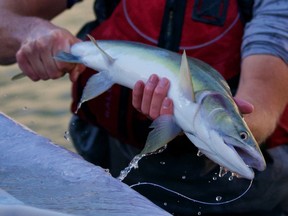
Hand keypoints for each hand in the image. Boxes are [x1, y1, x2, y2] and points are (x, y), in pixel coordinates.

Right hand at [16, 23, 84, 81]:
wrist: (36, 30)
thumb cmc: (59, 40)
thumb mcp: (73, 46)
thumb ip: (79, 63)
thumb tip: (73, 78)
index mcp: (58, 38)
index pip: (64, 64)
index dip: (68, 67)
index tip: (67, 63)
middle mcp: (42, 43)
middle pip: (54, 73)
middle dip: (59, 72)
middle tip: (58, 64)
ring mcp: (29, 49)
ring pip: (43, 76)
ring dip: (49, 74)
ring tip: (50, 63)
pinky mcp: (20, 55)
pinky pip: (33, 76)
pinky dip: (38, 75)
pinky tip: (40, 65)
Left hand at [132, 74, 253, 120]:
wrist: (191, 94)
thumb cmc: (205, 100)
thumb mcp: (217, 101)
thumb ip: (231, 105)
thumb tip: (250, 109)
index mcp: (179, 122)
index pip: (168, 123)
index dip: (166, 113)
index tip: (170, 101)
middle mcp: (165, 119)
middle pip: (153, 113)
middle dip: (156, 97)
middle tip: (163, 80)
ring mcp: (153, 112)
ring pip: (144, 107)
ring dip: (147, 92)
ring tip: (154, 77)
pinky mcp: (144, 104)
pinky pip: (136, 103)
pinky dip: (136, 93)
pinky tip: (140, 82)